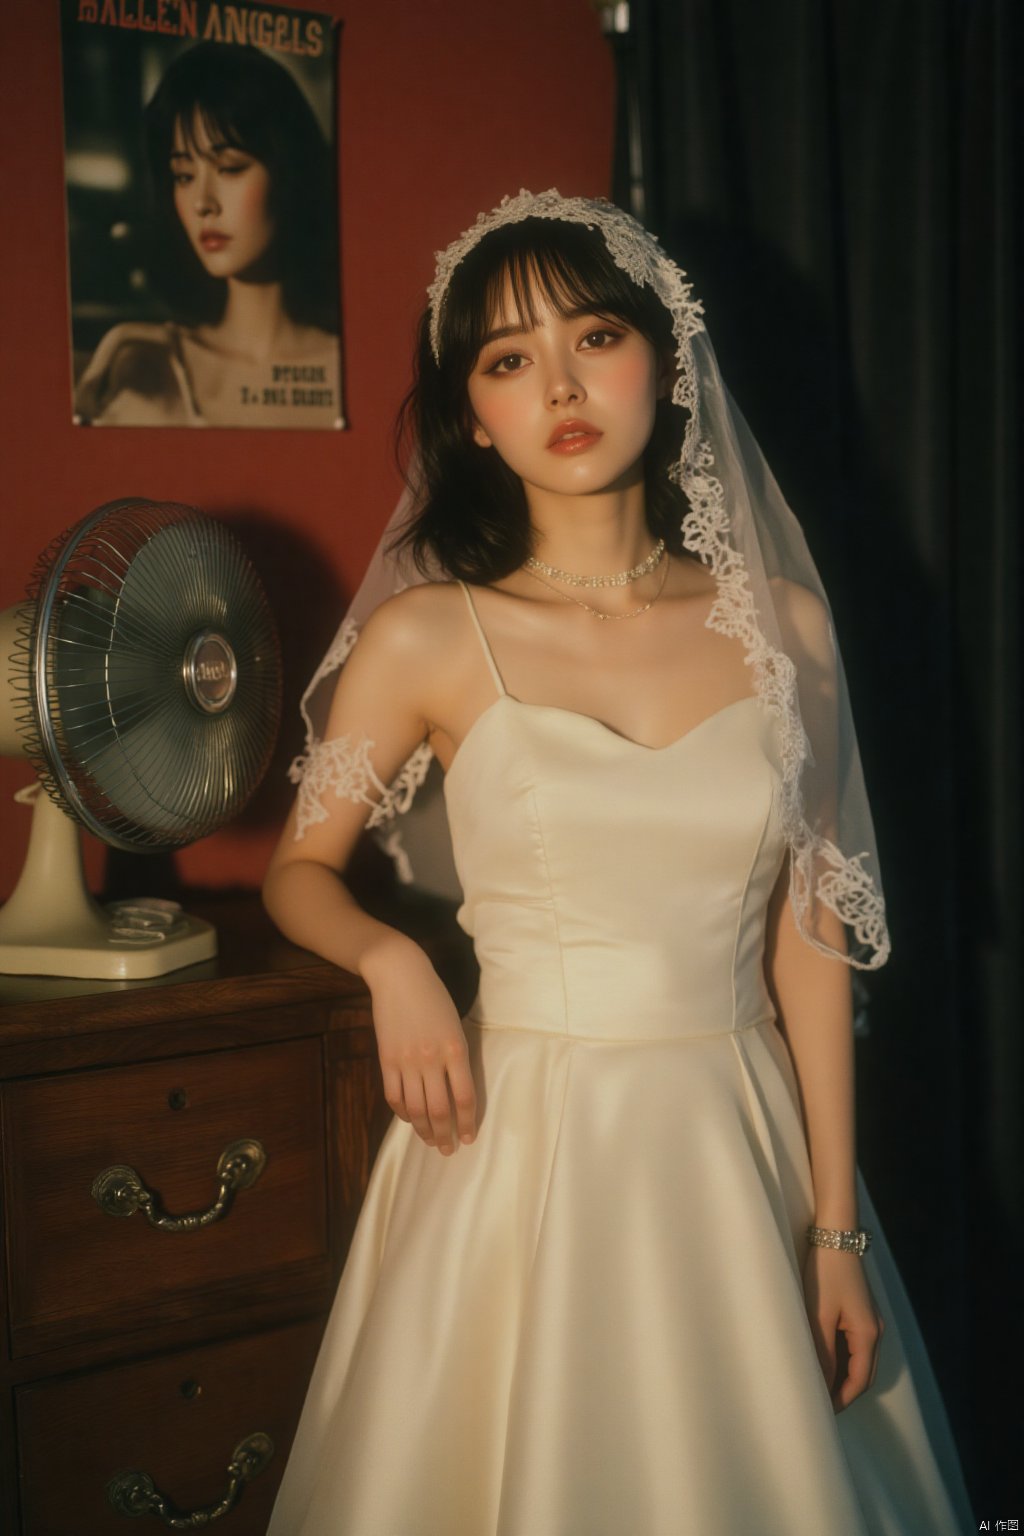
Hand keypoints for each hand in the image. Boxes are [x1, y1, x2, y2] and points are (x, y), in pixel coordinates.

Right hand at [363, 939, 476, 1156]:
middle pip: (440, 1109)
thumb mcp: (456, 1025)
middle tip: (448, 1149)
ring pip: (416, 1108)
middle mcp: (432, 1059)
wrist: (401, 976)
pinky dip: (402, 1112)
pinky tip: (408, 1119)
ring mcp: (407, 1060)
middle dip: (445, 1134)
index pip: (465, 1097)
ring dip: (424, 1129)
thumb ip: (457, 1058)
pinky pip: (394, 1095)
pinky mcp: (387, 1059)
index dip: (468, 1122)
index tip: (469, 1138)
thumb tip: (457, 1092)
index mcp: (456, 1049)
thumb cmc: (435, 998)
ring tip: (430, 1141)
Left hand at [802, 1246, 883, 1412]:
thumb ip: (822, 1352)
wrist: (836, 1235)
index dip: (842, 1400)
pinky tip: (824, 1360)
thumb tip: (822, 1385)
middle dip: (844, 1392)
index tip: (822, 1413)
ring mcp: (870, 1320)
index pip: (859, 1381)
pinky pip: (855, 1344)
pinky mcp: (861, 1311)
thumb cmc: (825, 1273)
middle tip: (820, 1405)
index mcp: (868, 1335)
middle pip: (864, 1374)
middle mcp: (875, 1331)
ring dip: (843, 1375)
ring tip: (819, 1386)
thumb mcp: (819, 1315)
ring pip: (860, 1359)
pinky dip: (842, 1358)